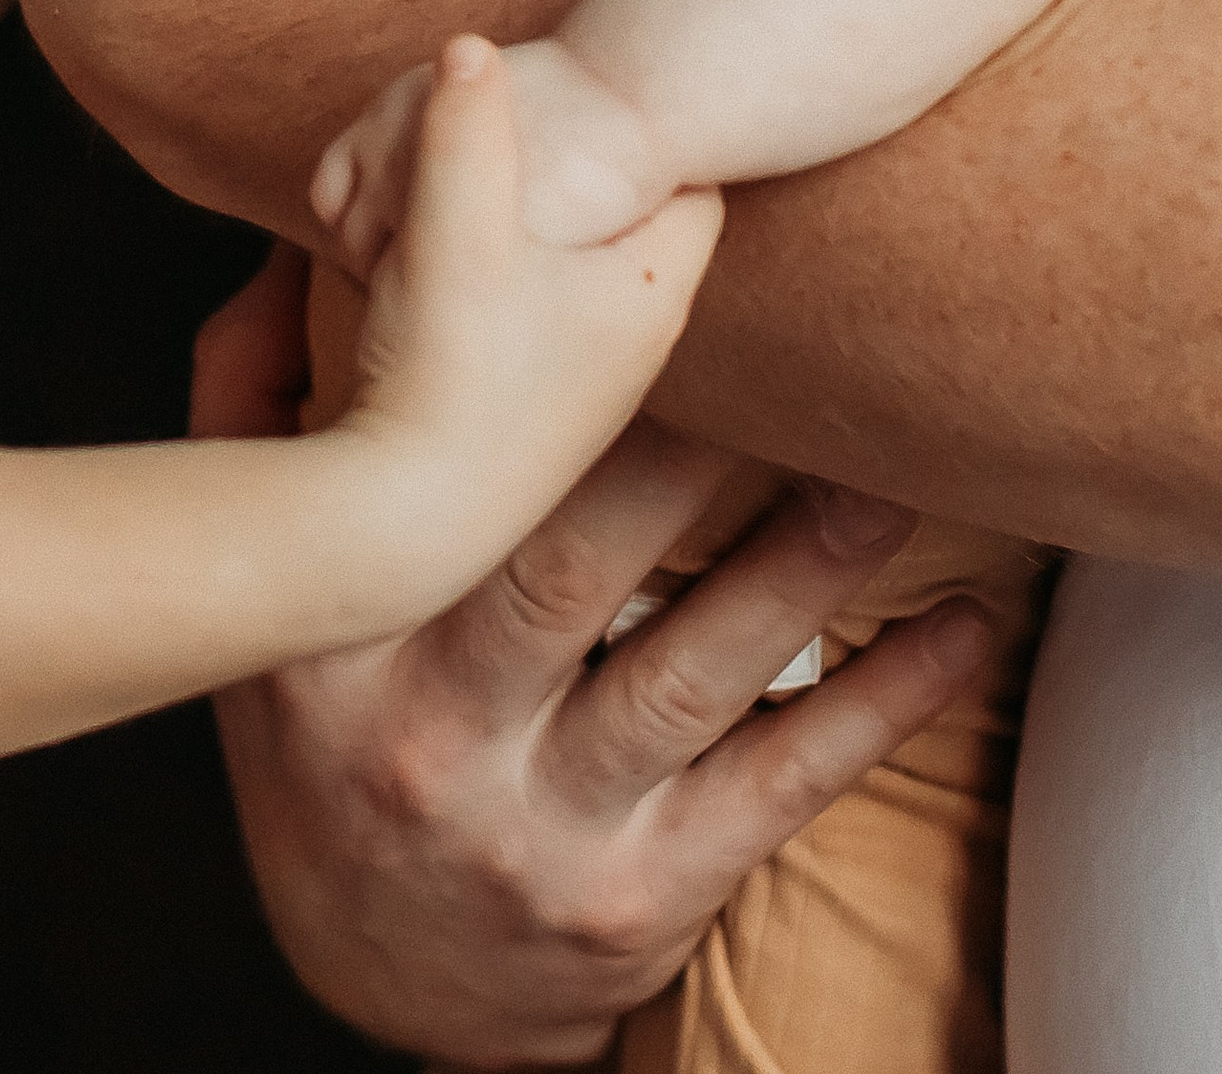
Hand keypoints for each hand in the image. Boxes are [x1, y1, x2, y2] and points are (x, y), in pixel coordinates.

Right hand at [192, 252, 994, 1068]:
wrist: (373, 979)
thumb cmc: (331, 731)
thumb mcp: (259, 588)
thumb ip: (256, 406)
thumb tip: (291, 241)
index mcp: (335, 641)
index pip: (432, 488)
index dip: (523, 383)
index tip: (616, 275)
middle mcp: (428, 733)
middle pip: (568, 563)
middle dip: (686, 450)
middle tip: (783, 340)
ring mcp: (535, 826)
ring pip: (687, 671)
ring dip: (803, 562)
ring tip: (890, 465)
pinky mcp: (636, 900)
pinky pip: (773, 789)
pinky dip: (880, 704)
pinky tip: (966, 627)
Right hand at [338, 39, 723, 586]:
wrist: (397, 523)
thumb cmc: (450, 382)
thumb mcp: (453, 238)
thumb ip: (463, 134)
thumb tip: (471, 43)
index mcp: (651, 281)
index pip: (695, 172)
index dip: (661, 116)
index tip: (612, 68)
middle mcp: (631, 319)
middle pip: (630, 194)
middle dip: (571, 143)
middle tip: (534, 92)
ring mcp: (579, 351)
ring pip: (568, 234)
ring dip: (510, 191)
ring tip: (454, 161)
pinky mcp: (522, 371)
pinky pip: (520, 277)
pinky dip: (474, 240)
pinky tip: (418, 234)